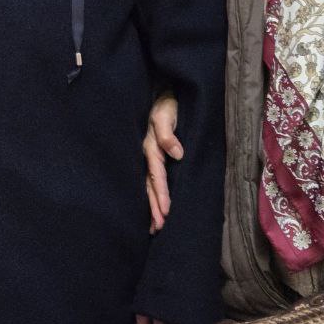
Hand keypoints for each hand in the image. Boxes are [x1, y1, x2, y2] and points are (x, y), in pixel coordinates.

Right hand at [143, 95, 181, 232]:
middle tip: (158, 228)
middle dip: (153, 207)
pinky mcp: (149, 157)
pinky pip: (148, 180)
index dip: (161, 193)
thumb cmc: (166, 104)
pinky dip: (149, 196)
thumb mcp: (167, 114)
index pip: (156, 175)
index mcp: (149, 146)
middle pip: (148, 186)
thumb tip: (177, 154)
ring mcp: (145, 157)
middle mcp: (145, 154)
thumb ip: (169, 135)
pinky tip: (150, 208)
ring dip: (150, 206)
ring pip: (146, 186)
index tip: (166, 212)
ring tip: (153, 228)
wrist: (161, 94)